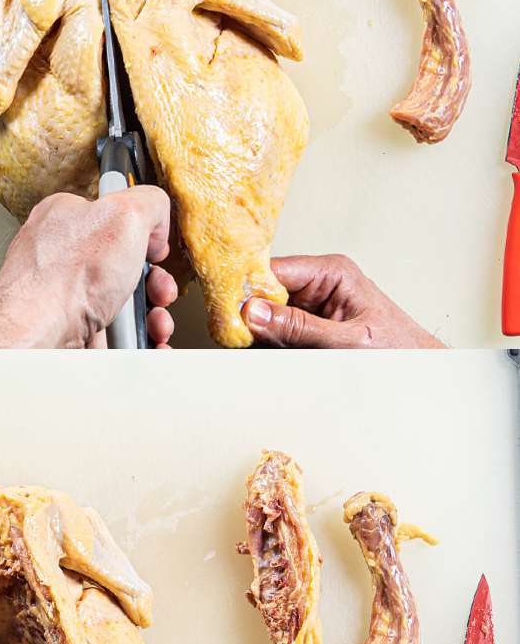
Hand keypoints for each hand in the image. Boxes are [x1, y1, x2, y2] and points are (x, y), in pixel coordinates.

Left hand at [0, 188, 175, 347]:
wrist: (38, 339)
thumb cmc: (64, 279)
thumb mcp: (124, 214)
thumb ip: (148, 203)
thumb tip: (156, 221)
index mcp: (65, 217)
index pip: (113, 214)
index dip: (141, 232)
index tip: (152, 246)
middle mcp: (60, 256)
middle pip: (124, 264)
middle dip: (153, 282)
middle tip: (156, 291)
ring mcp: (64, 296)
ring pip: (124, 304)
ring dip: (150, 316)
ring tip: (152, 323)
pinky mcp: (70, 330)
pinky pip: (115, 335)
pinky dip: (137, 341)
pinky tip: (145, 341)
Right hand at [241, 255, 442, 347]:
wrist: (417, 373)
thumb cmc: (396, 351)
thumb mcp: (346, 341)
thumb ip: (300, 327)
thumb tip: (253, 311)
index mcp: (330, 272)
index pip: (274, 270)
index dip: (246, 288)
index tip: (227, 311)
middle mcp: (314, 283)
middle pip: (262, 291)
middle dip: (248, 316)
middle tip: (236, 337)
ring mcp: (306, 305)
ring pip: (262, 314)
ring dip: (255, 334)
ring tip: (254, 349)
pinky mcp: (301, 326)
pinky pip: (271, 332)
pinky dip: (262, 345)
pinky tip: (262, 353)